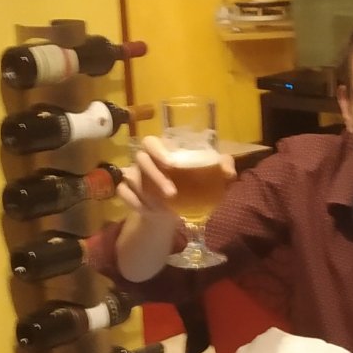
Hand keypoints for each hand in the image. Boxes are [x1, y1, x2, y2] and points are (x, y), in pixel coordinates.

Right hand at [113, 137, 236, 281]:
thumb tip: (229, 173)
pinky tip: (149, 211)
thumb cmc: (189, 184)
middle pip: (141, 158)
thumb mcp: (208, 176)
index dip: (158, 150)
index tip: (171, 164)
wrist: (172, 209)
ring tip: (162, 207)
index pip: (152, 141)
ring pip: (131, 177)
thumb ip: (222, 168)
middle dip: (155, 175)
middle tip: (171, 193)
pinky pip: (123, 193)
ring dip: (146, 193)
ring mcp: (133, 174)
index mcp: (163, 151)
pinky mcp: (125, 191)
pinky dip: (135, 202)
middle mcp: (145, 160)